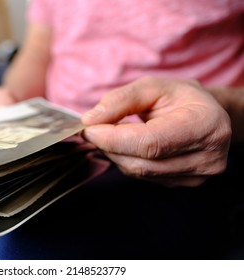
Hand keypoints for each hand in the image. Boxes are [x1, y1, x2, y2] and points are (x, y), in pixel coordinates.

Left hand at [81, 77, 231, 186]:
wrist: (209, 116)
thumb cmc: (181, 98)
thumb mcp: (153, 86)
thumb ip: (121, 100)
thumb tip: (90, 120)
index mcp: (205, 126)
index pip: (150, 143)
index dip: (114, 139)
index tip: (89, 129)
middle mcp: (206, 158)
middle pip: (141, 162)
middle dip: (109, 146)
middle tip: (94, 129)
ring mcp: (196, 177)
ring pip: (138, 172)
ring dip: (116, 154)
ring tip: (113, 133)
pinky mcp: (184, 184)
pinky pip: (143, 176)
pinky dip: (127, 160)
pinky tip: (129, 145)